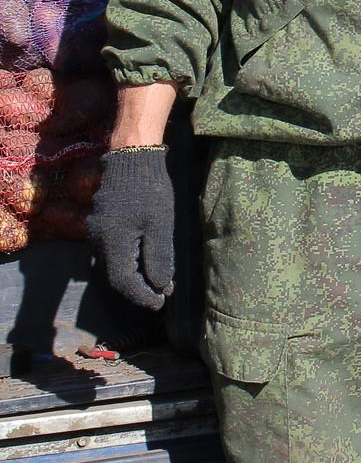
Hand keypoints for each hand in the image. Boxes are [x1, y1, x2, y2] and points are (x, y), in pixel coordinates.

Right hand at [85, 147, 174, 309]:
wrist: (132, 158)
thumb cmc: (150, 190)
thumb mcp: (161, 225)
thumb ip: (158, 257)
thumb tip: (159, 287)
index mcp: (112, 243)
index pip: (124, 282)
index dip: (142, 296)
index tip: (160, 304)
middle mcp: (98, 241)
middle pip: (116, 276)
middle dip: (139, 288)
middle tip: (161, 296)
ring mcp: (96, 232)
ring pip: (113, 264)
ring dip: (134, 275)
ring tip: (157, 281)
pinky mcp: (101, 224)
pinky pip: (112, 251)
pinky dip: (129, 261)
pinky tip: (145, 260)